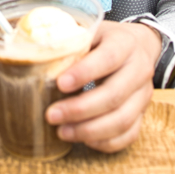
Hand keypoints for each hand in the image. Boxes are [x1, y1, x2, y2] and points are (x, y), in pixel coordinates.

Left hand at [45, 20, 161, 152]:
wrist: (139, 47)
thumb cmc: (105, 40)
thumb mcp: (90, 31)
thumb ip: (68, 41)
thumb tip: (31, 54)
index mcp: (125, 43)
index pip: (108, 58)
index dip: (84, 73)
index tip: (60, 83)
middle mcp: (139, 69)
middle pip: (114, 95)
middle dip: (80, 109)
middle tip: (52, 115)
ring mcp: (144, 95)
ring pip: (122, 120)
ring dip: (90, 130)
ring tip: (62, 132)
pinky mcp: (143, 114)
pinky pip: (129, 135)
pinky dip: (105, 142)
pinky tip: (84, 139)